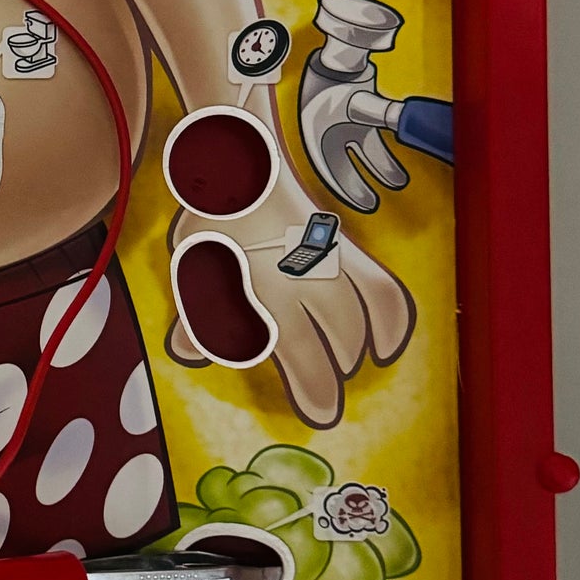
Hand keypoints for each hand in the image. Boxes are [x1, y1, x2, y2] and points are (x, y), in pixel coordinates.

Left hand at [164, 181, 412, 430]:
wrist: (244, 164)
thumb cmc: (215, 223)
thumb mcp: (195, 268)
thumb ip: (199, 315)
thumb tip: (188, 350)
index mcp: (264, 287)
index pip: (299, 351)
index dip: (314, 388)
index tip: (323, 415)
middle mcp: (303, 278)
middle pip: (335, 339)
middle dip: (334, 376)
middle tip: (327, 401)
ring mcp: (327, 262)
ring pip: (361, 315)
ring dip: (357, 347)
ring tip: (347, 366)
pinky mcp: (343, 249)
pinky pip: (379, 287)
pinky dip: (391, 319)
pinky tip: (388, 344)